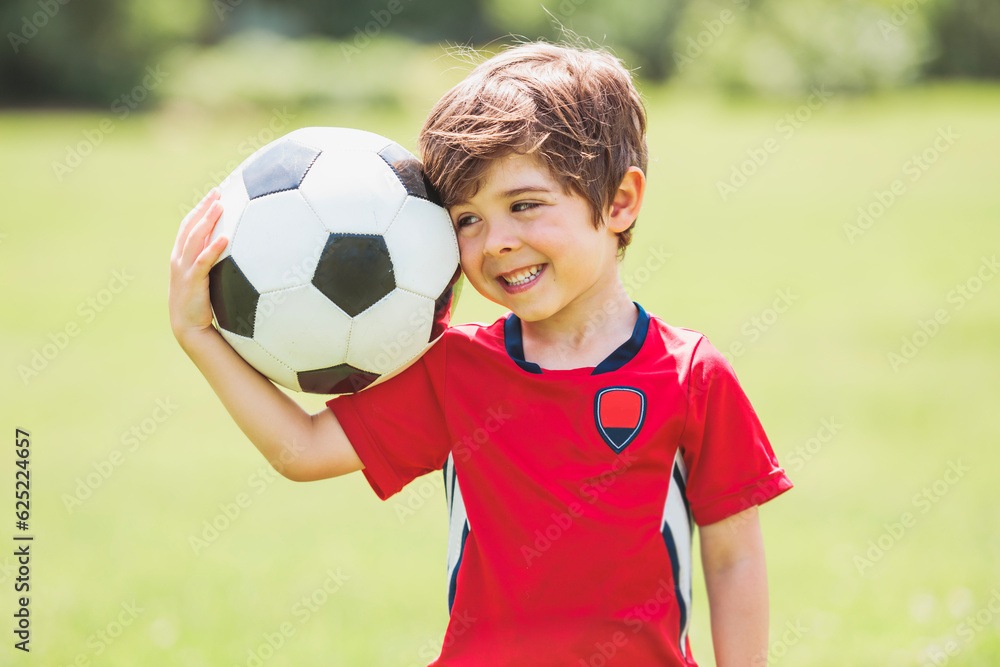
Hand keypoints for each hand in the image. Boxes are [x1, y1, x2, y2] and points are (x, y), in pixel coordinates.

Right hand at [168, 189, 227, 346]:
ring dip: (207, 221)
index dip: (199, 209)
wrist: (188, 327)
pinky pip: (203, 261)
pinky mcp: (192, 282)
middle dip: (203, 208)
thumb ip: (214, 264)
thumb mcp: (205, 280)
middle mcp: (179, 259)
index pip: (188, 227)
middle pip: (190, 227)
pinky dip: (213, 248)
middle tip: (218, 192)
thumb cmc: (200, 304)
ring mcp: (183, 269)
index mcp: (181, 257)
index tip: (214, 194)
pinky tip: (225, 238)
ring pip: (194, 239)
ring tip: (220, 207)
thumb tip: (238, 253)